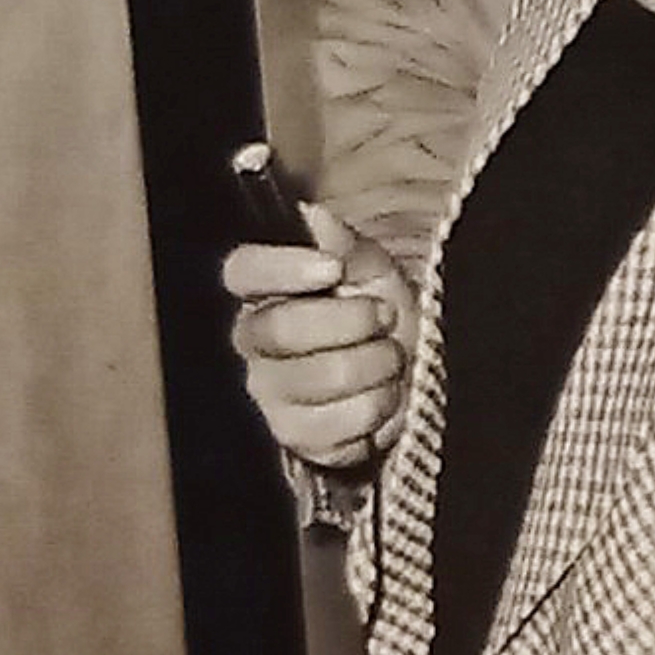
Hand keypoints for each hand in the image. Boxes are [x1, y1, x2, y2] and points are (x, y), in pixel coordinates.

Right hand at [224, 203, 413, 471]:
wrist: (412, 380)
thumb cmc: (383, 319)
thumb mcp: (375, 272)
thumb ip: (345, 244)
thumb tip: (314, 216)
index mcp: (266, 294)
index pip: (242, 272)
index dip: (282, 268)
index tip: (331, 268)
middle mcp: (257, 346)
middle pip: (280, 329)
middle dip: (349, 321)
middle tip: (385, 317)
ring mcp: (273, 395)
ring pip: (319, 379)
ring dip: (375, 365)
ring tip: (390, 359)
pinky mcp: (300, 438)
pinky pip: (338, 426)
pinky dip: (378, 410)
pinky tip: (384, 397)